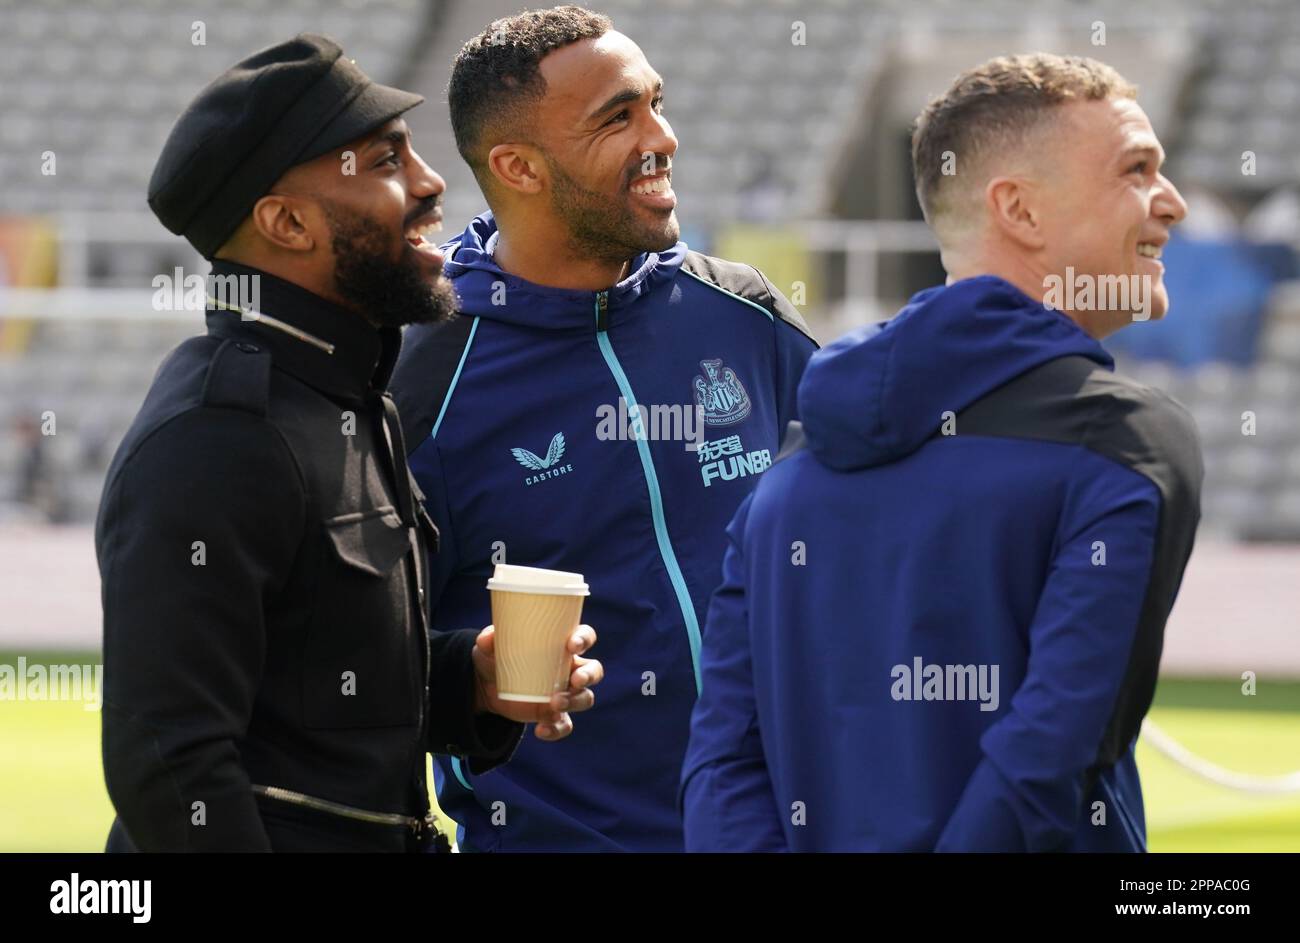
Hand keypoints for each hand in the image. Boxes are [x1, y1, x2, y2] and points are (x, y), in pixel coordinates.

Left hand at [472, 624, 601, 740]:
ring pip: (585, 698)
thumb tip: (488, 638)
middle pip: (594, 670)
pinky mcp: (553, 715)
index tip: (572, 645)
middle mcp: (568, 669)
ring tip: (554, 704)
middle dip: (589, 675)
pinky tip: (540, 730)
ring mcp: (563, 693)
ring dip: (575, 701)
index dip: (584, 639)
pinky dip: (556, 729)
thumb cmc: (496, 657)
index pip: (584, 637)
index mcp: (560, 646)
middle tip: (575, 680)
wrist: (485, 688)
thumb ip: (488, 640)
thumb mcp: (489, 647)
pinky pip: (565, 725)